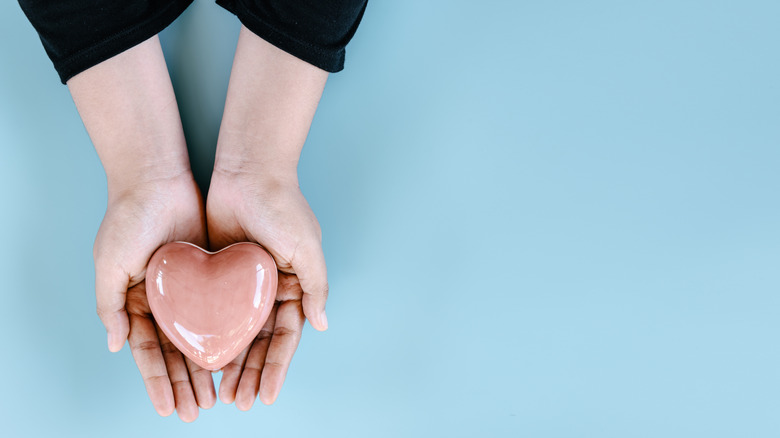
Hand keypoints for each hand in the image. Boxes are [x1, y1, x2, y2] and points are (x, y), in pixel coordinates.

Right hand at [94, 173, 215, 420]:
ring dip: (207, 366)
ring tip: (217, 396)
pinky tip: (235, 356)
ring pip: (200, 335)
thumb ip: (109, 305)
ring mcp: (188, 288)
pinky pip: (221, 308)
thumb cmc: (127, 219)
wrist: (157, 177)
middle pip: (176, 350)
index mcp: (135, 302)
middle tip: (197, 411)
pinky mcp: (211, 272)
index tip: (167, 408)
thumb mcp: (109, 263)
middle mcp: (162, 300)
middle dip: (185, 382)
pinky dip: (226, 333)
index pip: (148, 352)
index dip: (158, 381)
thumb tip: (116, 346)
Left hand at [206, 169, 328, 408]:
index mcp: (294, 287)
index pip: (286, 337)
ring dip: (229, 363)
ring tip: (219, 393)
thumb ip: (316, 286)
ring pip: (234, 333)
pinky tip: (199, 359)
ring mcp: (242, 284)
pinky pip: (211, 311)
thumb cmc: (283, 206)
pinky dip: (208, 335)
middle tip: (237, 402)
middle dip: (250, 374)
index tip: (265, 396)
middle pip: (259, 342)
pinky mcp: (216, 274)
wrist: (248, 170)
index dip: (276, 368)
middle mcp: (269, 290)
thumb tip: (322, 325)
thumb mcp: (308, 247)